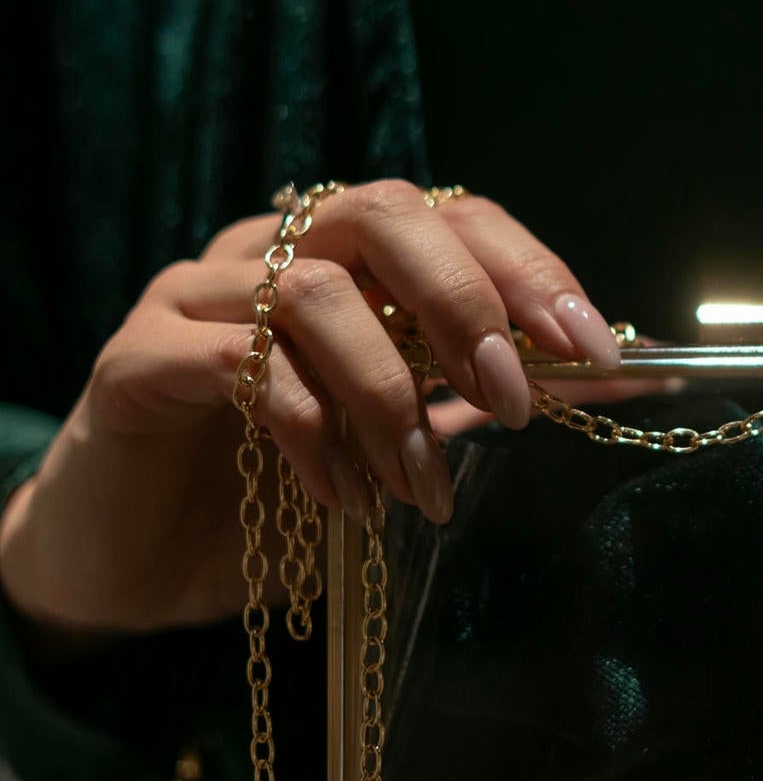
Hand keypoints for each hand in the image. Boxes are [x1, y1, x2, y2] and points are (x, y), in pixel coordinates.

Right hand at [0, 183, 620, 638]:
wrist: (129, 567)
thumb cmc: (270, 495)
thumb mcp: (398, 443)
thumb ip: (480, 398)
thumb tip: (614, 373)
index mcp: (339, 256)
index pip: (449, 215)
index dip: (528, 269)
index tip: (594, 349)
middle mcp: (268, 251)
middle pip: (382, 213)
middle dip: (467, 300)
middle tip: (513, 399)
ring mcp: (195, 295)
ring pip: (318, 295)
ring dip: (390, 395)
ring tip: (419, 488)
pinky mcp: (138, 356)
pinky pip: (241, 363)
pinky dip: (310, 430)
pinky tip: (342, 497)